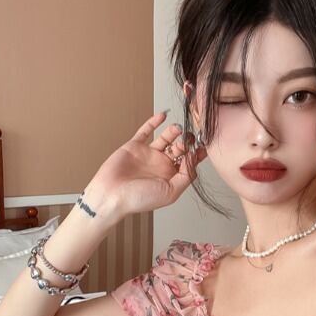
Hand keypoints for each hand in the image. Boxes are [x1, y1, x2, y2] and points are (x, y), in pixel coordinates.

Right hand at [88, 111, 207, 216]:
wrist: (112, 195)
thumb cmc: (139, 199)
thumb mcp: (170, 192)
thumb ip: (186, 176)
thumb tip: (194, 160)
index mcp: (171, 177)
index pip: (188, 162)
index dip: (196, 154)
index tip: (203, 145)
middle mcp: (161, 165)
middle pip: (179, 149)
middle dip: (187, 141)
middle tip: (191, 135)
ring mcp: (148, 154)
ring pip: (165, 138)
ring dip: (174, 132)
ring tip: (179, 128)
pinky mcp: (135, 146)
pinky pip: (146, 131)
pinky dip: (154, 122)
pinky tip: (163, 116)